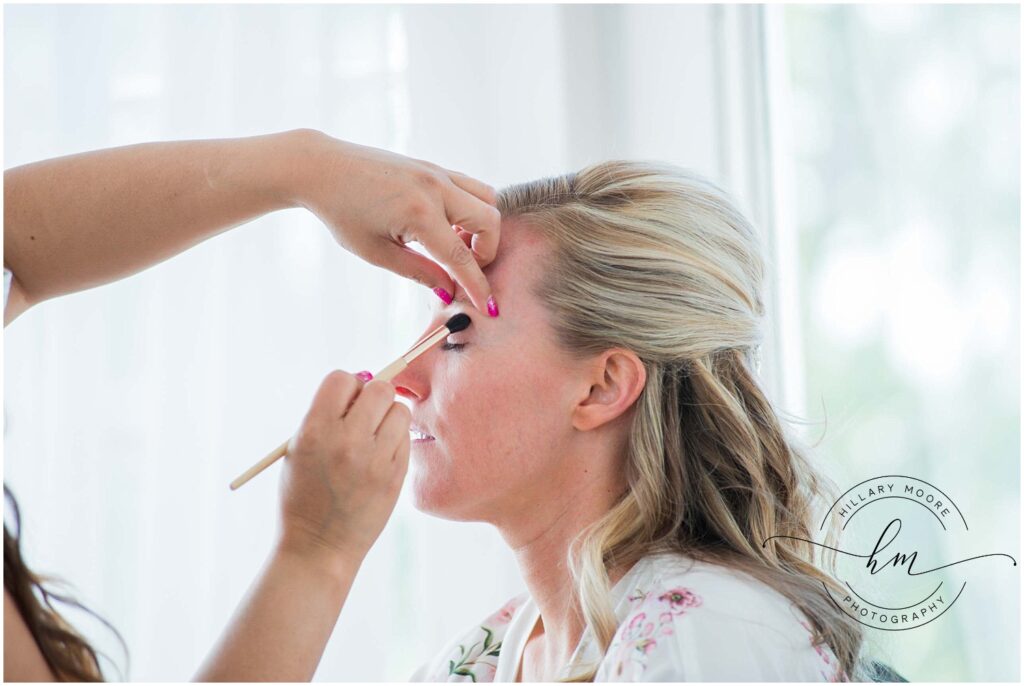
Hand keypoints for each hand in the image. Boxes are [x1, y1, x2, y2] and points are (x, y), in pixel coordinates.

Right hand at [277, 370, 409, 570]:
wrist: (319, 546)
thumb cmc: (304, 495)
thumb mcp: (299, 450)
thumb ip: (326, 415)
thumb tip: (361, 382)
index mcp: (315, 431)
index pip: (341, 379)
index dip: (345, 387)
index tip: (345, 402)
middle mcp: (347, 441)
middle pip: (379, 389)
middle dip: (372, 396)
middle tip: (365, 415)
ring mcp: (375, 459)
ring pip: (399, 410)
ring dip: (388, 417)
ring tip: (374, 437)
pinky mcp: (396, 475)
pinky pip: (406, 438)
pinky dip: (395, 441)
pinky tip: (380, 457)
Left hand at [289, 130, 501, 316]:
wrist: (322, 169)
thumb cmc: (342, 212)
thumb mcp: (377, 252)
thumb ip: (419, 272)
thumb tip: (449, 292)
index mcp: (419, 213)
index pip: (461, 258)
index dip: (477, 287)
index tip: (489, 308)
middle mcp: (435, 188)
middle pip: (489, 222)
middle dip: (486, 252)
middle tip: (464, 268)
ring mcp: (436, 172)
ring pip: (487, 198)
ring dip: (482, 227)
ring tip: (455, 244)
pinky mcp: (433, 166)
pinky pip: (470, 187)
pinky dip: (471, 208)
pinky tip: (447, 225)